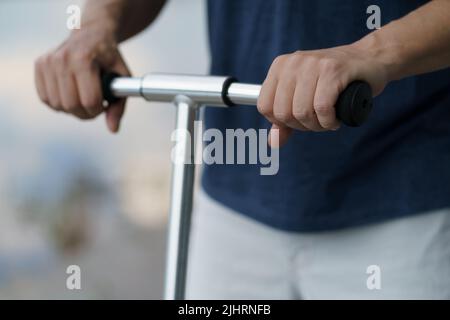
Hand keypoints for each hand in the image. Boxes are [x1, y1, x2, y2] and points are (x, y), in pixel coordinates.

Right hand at [34, 21, 129, 132]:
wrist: (91, 34)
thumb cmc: (109, 57)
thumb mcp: (122, 78)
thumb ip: (119, 105)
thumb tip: (113, 130)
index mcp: (84, 60)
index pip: (89, 101)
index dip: (99, 110)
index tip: (104, 105)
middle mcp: (62, 59)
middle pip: (71, 106)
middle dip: (86, 113)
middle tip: (95, 106)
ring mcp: (48, 61)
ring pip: (58, 105)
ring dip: (72, 109)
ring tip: (83, 97)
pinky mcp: (39, 65)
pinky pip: (46, 99)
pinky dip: (59, 103)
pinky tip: (71, 93)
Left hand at [257, 44, 388, 146]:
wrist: (370, 59)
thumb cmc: (335, 81)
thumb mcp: (303, 97)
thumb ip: (285, 120)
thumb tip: (272, 142)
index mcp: (280, 66)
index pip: (264, 106)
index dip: (282, 122)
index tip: (300, 119)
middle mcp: (293, 63)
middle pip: (283, 112)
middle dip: (301, 126)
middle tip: (318, 121)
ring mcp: (313, 64)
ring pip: (302, 112)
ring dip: (318, 125)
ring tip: (328, 119)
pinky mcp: (333, 70)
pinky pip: (322, 108)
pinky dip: (329, 121)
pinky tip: (336, 119)